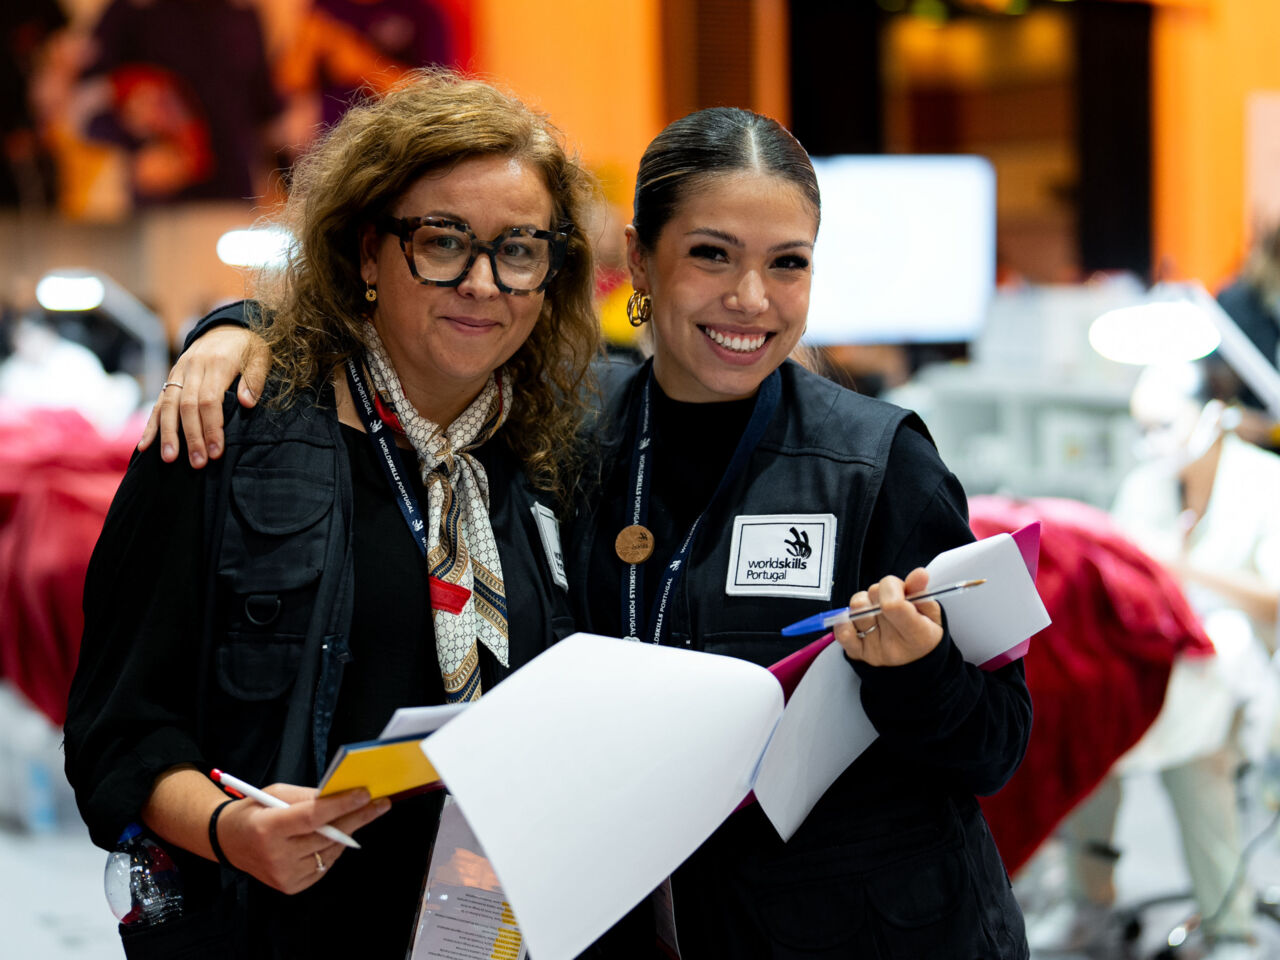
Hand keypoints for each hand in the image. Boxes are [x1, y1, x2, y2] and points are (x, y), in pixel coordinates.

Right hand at [138, 326, 268, 467]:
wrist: (228, 326)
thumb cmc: (249, 347)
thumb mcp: (260, 356)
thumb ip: (255, 379)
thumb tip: (247, 403)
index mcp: (217, 364)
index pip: (210, 400)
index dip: (211, 427)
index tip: (216, 451)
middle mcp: (193, 368)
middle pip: (187, 406)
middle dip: (191, 437)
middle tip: (197, 463)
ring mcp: (179, 372)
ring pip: (168, 405)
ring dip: (168, 434)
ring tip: (169, 459)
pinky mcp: (171, 377)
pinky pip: (158, 402)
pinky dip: (151, 425)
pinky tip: (145, 446)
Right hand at [214, 784, 390, 893]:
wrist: (228, 842)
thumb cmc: (254, 812)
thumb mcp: (276, 794)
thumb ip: (308, 796)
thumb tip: (342, 794)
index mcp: (268, 828)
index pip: (312, 817)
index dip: (340, 805)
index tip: (365, 793)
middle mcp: (275, 856)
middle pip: (326, 836)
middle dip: (356, 817)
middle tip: (380, 804)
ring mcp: (283, 875)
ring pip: (330, 851)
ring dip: (346, 833)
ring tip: (354, 816)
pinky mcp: (291, 886)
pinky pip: (324, 865)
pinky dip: (332, 849)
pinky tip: (332, 837)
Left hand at [833, 567, 942, 666]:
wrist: (913, 668)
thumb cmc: (924, 637)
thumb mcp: (931, 615)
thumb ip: (921, 592)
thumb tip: (919, 573)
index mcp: (917, 636)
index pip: (892, 604)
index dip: (893, 587)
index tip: (901, 588)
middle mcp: (892, 646)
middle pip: (872, 597)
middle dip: (882, 591)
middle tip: (893, 600)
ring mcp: (872, 651)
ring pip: (856, 607)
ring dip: (866, 601)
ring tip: (878, 609)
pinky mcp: (857, 654)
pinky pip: (841, 630)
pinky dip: (846, 619)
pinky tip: (859, 619)